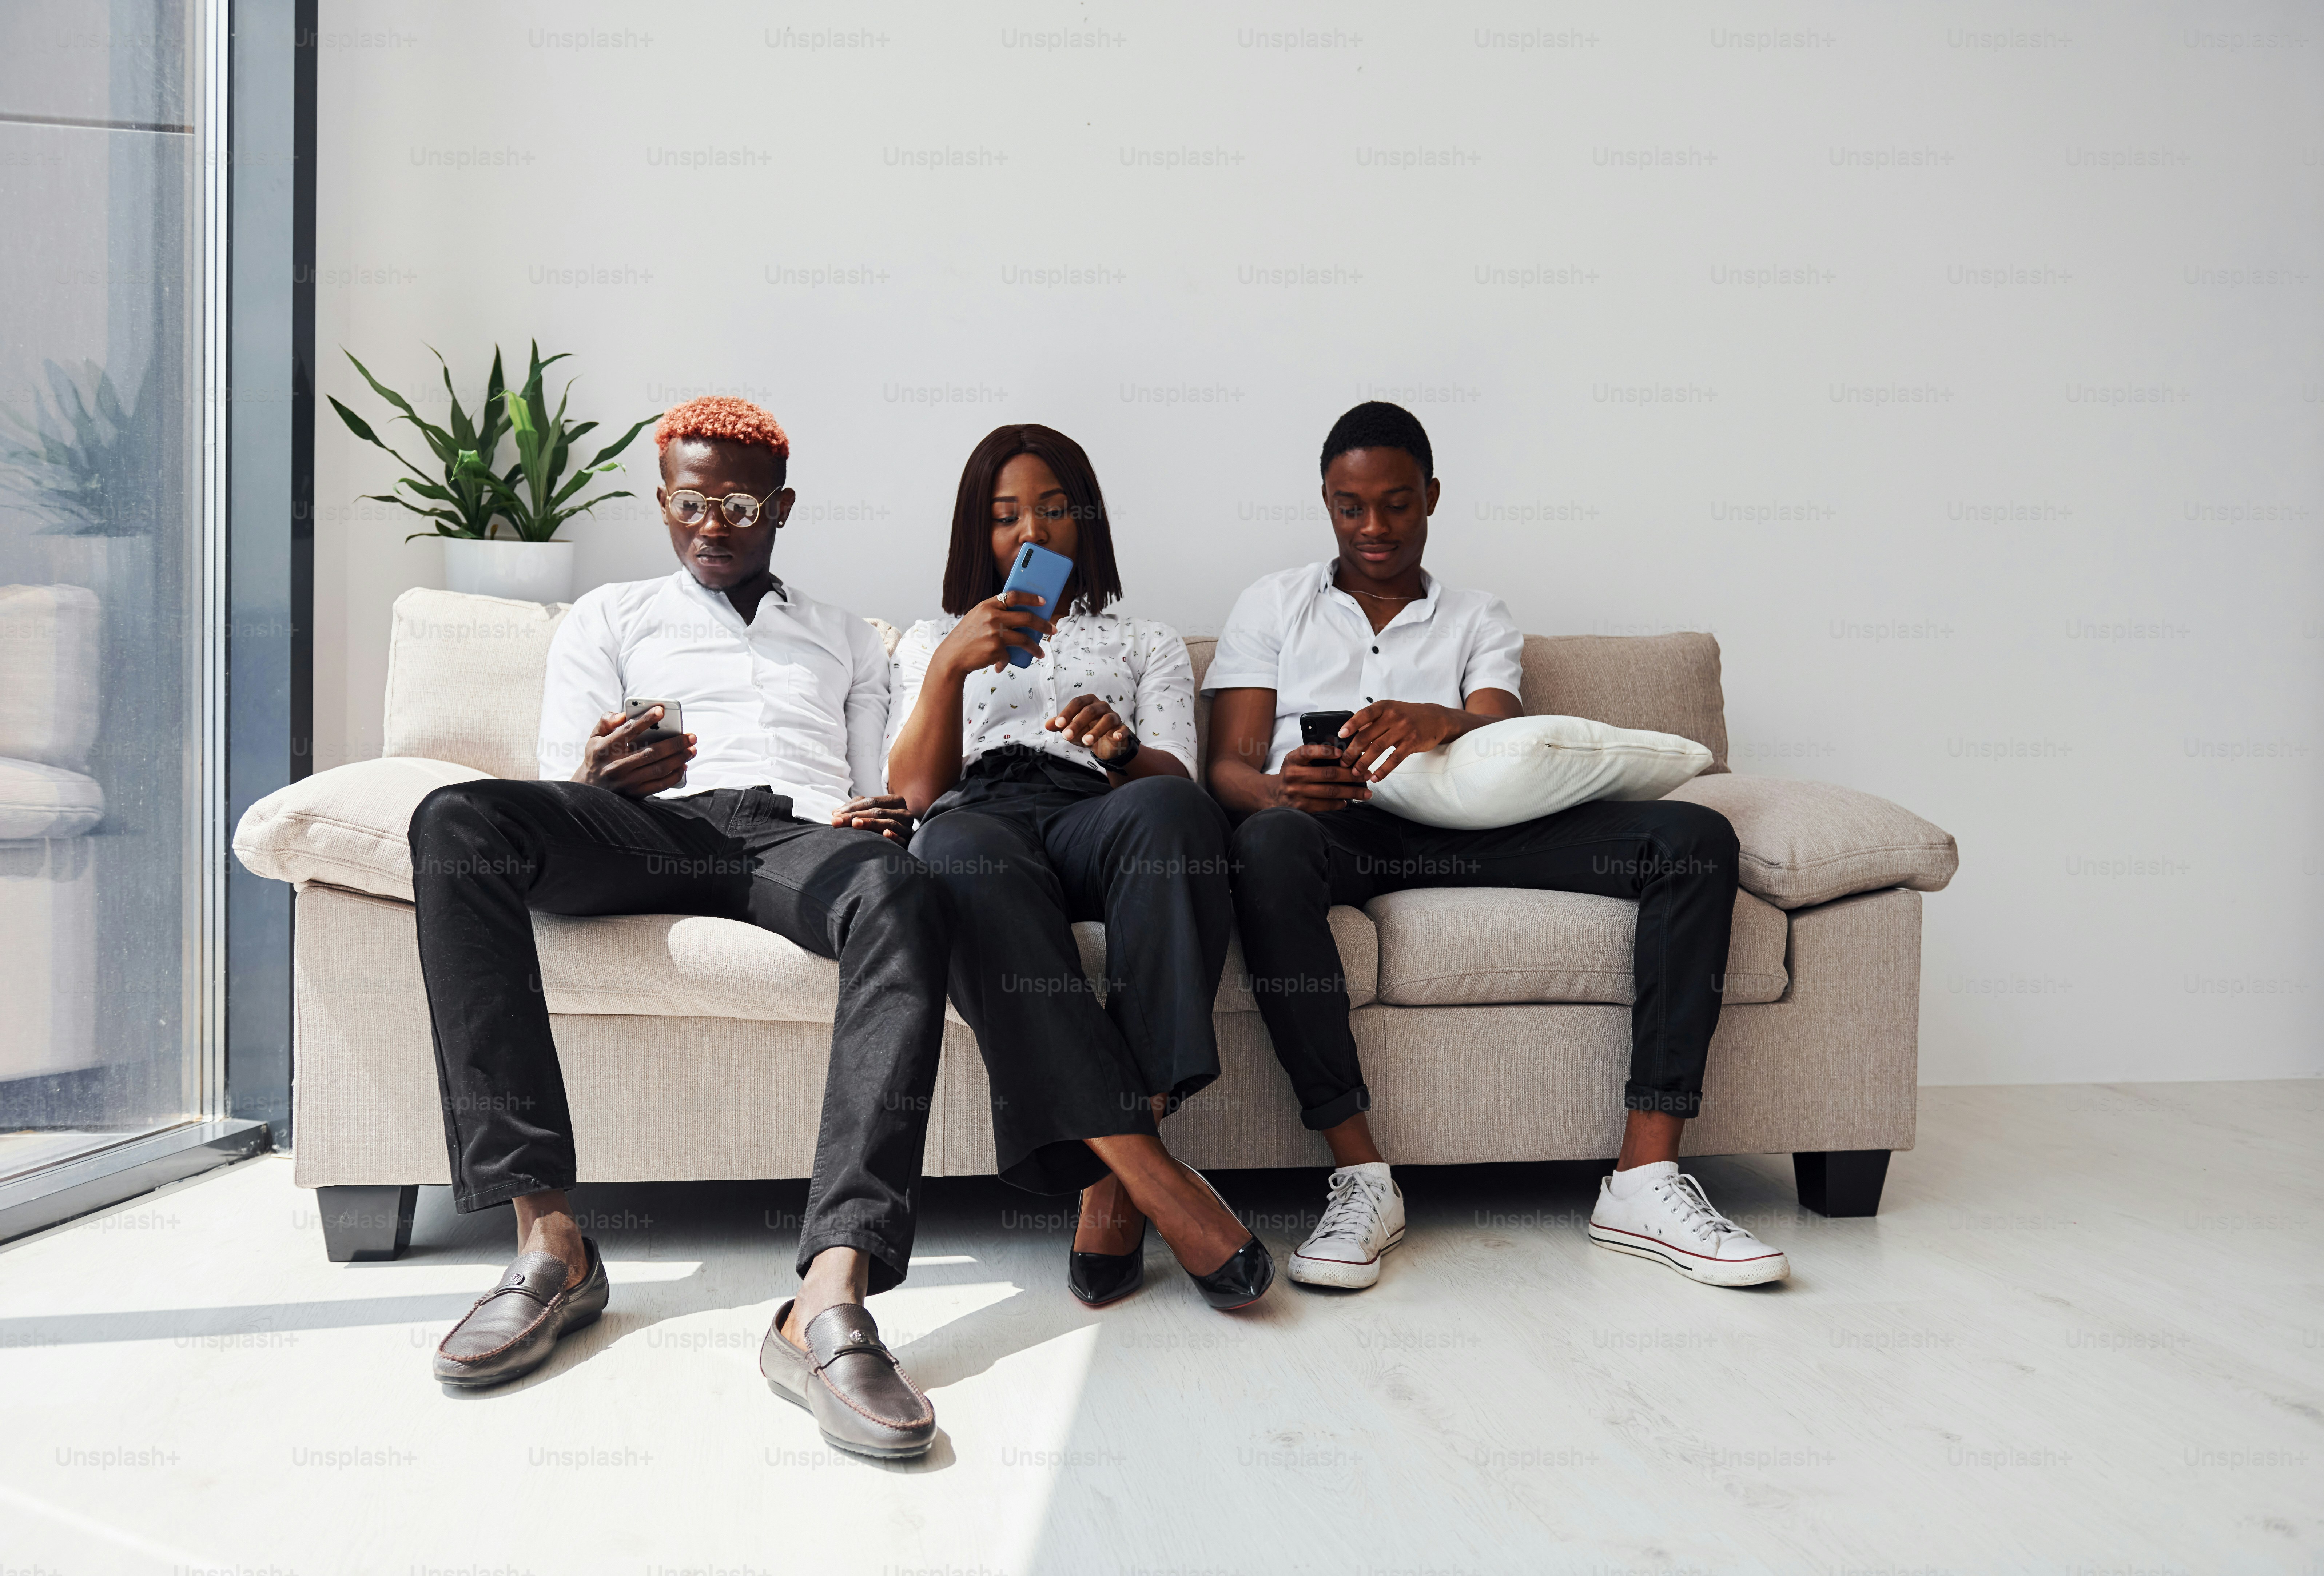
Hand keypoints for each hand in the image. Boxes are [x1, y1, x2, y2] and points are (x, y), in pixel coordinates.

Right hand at [573, 708, 694, 797]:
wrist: (588, 789)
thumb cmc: (597, 757)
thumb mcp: (594, 737)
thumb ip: (606, 722)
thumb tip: (622, 714)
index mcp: (604, 748)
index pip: (628, 731)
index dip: (646, 719)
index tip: (662, 710)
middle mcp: (615, 766)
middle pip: (650, 752)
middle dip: (674, 743)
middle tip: (691, 736)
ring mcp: (626, 782)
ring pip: (658, 769)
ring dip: (679, 759)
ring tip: (691, 750)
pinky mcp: (634, 794)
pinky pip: (659, 785)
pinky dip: (674, 776)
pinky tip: (683, 767)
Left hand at [830, 795, 913, 840]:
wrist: (901, 839)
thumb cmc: (882, 824)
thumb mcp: (870, 812)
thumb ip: (855, 808)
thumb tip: (836, 813)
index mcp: (895, 801)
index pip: (872, 801)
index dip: (853, 807)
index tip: (835, 815)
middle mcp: (903, 812)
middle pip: (877, 811)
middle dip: (855, 816)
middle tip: (837, 822)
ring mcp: (907, 826)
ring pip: (888, 823)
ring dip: (870, 823)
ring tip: (855, 824)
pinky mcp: (908, 840)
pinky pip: (901, 838)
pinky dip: (893, 836)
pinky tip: (885, 834)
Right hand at [934, 590, 1052, 677]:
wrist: (952, 657)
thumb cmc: (967, 637)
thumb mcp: (977, 618)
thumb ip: (994, 613)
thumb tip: (1021, 616)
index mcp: (987, 606)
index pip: (1013, 596)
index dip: (1031, 597)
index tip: (1044, 601)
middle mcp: (992, 617)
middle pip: (1026, 618)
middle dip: (1043, 625)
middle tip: (1051, 630)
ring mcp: (995, 633)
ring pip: (1024, 639)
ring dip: (1036, 647)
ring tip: (1041, 652)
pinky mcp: (996, 650)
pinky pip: (1010, 655)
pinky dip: (1008, 660)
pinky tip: (1003, 663)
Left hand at [1046, 693, 1134, 762]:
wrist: (1106, 744)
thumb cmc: (1087, 731)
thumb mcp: (1072, 729)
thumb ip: (1060, 726)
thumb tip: (1048, 724)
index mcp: (1089, 703)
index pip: (1077, 703)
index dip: (1068, 713)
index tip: (1059, 725)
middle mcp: (1102, 707)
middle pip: (1090, 710)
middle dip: (1077, 723)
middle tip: (1066, 736)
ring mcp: (1114, 717)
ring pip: (1107, 719)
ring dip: (1096, 730)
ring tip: (1085, 742)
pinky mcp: (1123, 729)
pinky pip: (1123, 728)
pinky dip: (1120, 732)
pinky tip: (1115, 737)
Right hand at [1275, 741, 1370, 813]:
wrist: (1273, 794)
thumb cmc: (1293, 773)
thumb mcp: (1297, 760)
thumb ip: (1314, 754)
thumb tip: (1343, 754)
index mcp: (1293, 759)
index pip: (1308, 751)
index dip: (1326, 751)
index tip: (1343, 753)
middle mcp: (1294, 775)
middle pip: (1328, 774)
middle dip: (1351, 774)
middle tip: (1366, 774)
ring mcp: (1297, 793)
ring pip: (1330, 792)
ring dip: (1352, 792)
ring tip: (1365, 792)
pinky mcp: (1301, 808)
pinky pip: (1325, 805)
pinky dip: (1339, 803)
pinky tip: (1347, 801)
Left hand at [1341, 700, 1468, 781]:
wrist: (1436, 718)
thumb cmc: (1408, 716)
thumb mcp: (1390, 712)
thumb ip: (1373, 723)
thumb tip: (1352, 738)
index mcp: (1384, 707)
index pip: (1364, 714)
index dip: (1351, 724)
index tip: (1341, 735)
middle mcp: (1393, 716)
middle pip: (1367, 735)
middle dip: (1353, 751)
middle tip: (1344, 762)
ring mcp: (1403, 729)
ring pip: (1378, 748)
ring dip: (1364, 762)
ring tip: (1356, 772)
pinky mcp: (1412, 742)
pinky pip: (1394, 758)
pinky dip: (1383, 770)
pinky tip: (1375, 777)